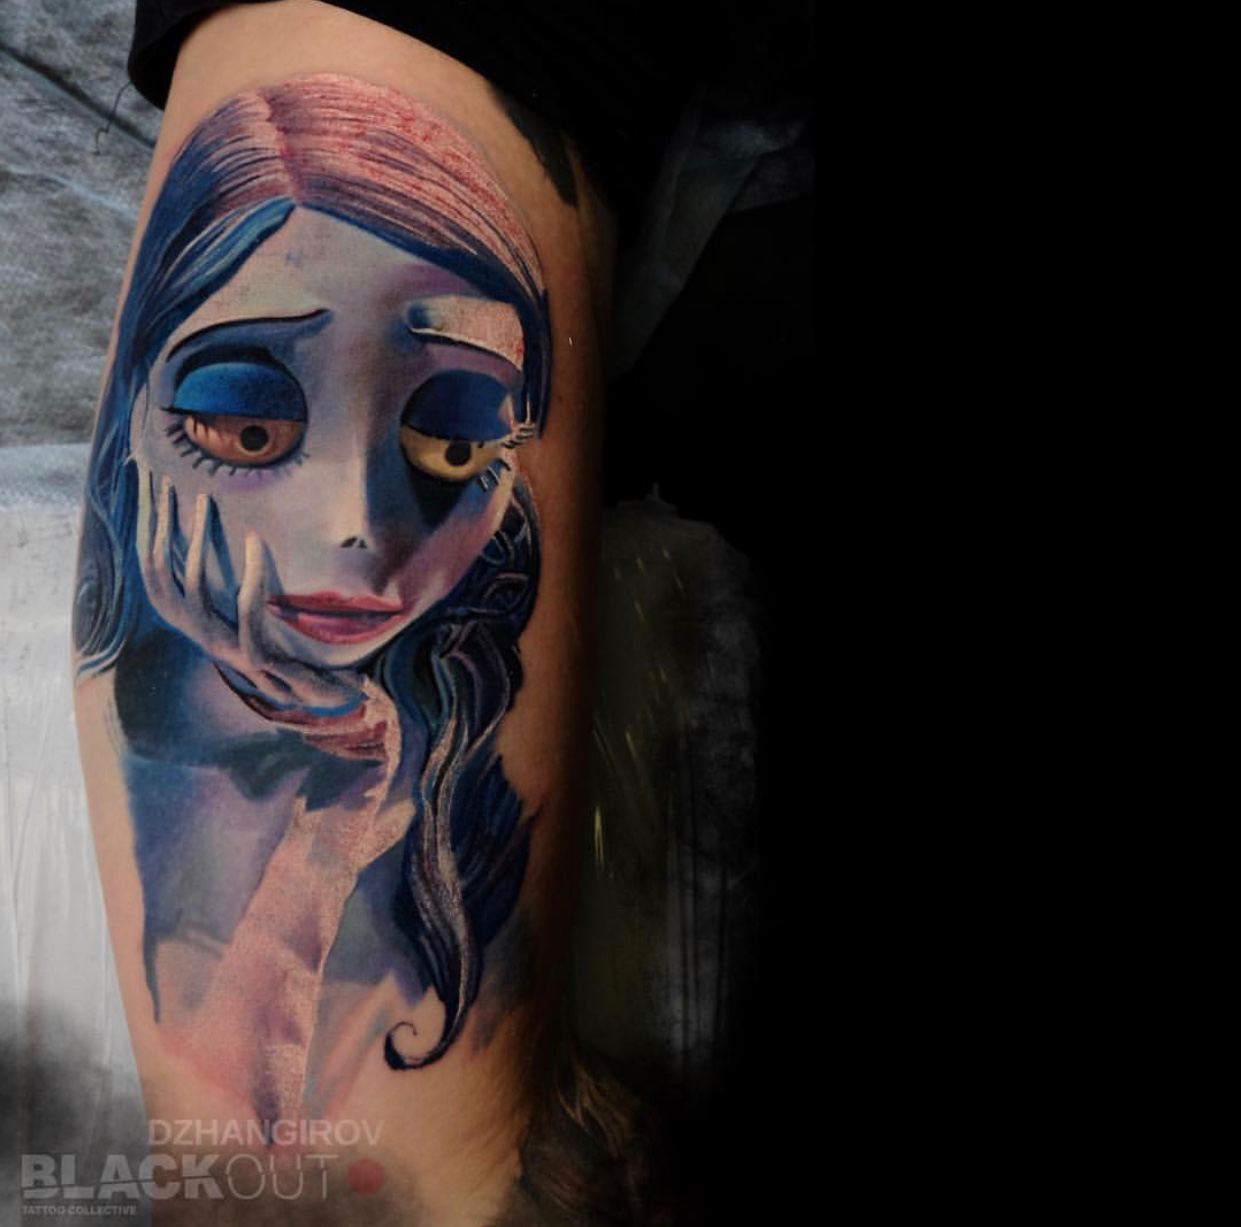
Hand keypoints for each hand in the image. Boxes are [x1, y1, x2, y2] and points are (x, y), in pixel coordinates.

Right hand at [135, 464, 369, 727]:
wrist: (323, 692)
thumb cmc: (292, 646)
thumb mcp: (256, 607)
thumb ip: (237, 577)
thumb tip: (234, 526)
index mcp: (195, 622)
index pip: (155, 568)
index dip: (149, 529)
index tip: (152, 484)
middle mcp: (200, 635)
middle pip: (160, 574)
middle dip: (158, 524)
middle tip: (166, 483)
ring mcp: (225, 648)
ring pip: (192, 589)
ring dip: (196, 540)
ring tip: (205, 500)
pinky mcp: (256, 657)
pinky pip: (246, 612)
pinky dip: (250, 576)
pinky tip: (254, 541)